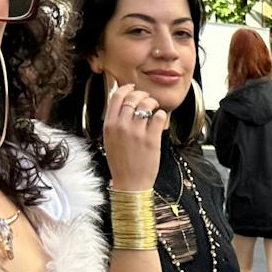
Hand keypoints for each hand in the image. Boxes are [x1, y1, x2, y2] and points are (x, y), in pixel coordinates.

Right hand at [101, 77, 167, 191]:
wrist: (130, 182)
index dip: (126, 89)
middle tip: (147, 99)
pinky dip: (161, 114)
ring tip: (154, 108)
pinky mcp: (151, 138)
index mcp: (109, 125)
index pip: (117, 97)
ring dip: (153, 102)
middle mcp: (122, 126)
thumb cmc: (121, 163)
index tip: (132, 88)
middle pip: (133, 97)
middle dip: (142, 94)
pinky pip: (159, 116)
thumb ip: (114, 122)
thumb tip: (122, 105)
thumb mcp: (110, 140)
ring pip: (147, 104)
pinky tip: (159, 119)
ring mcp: (137, 132)